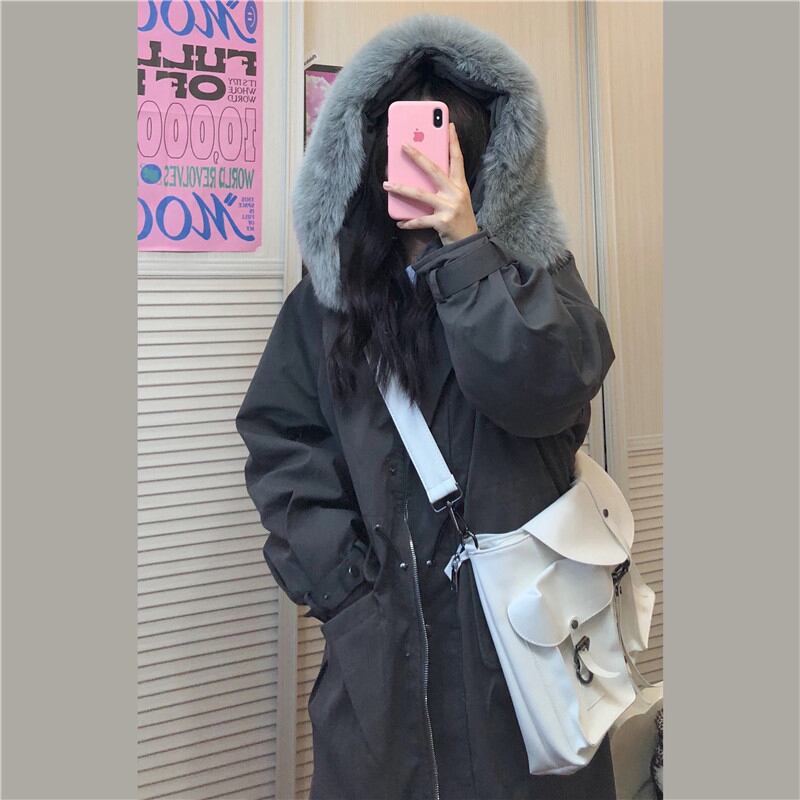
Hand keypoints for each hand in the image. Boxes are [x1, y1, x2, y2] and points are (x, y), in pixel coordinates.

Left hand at [382, 122, 479, 245]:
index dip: (454, 142)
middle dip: (418, 156)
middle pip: (434, 170)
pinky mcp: (442, 222)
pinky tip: (399, 222)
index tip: (450, 125)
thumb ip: (444, 187)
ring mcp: (448, 207)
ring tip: (386, 184)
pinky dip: (409, 222)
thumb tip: (421, 175)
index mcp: (460, 185)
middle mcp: (455, 193)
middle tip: (403, 145)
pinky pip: (420, 220)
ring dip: (401, 188)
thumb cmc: (459, 219)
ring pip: (420, 194)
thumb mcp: (457, 199)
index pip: (457, 159)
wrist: (469, 243)